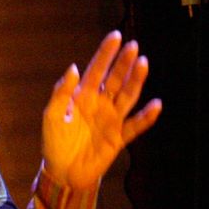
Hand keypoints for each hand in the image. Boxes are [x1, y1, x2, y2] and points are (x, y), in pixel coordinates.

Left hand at [41, 31, 161, 190]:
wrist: (63, 172)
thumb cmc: (55, 142)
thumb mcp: (53, 116)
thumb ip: (61, 93)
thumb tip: (73, 68)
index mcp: (82, 96)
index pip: (96, 70)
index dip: (106, 54)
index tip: (116, 37)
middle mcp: (100, 104)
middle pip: (115, 79)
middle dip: (124, 63)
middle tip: (133, 46)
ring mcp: (112, 119)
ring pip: (127, 96)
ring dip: (136, 81)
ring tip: (144, 63)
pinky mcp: (119, 137)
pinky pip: (136, 125)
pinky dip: (146, 117)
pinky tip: (155, 105)